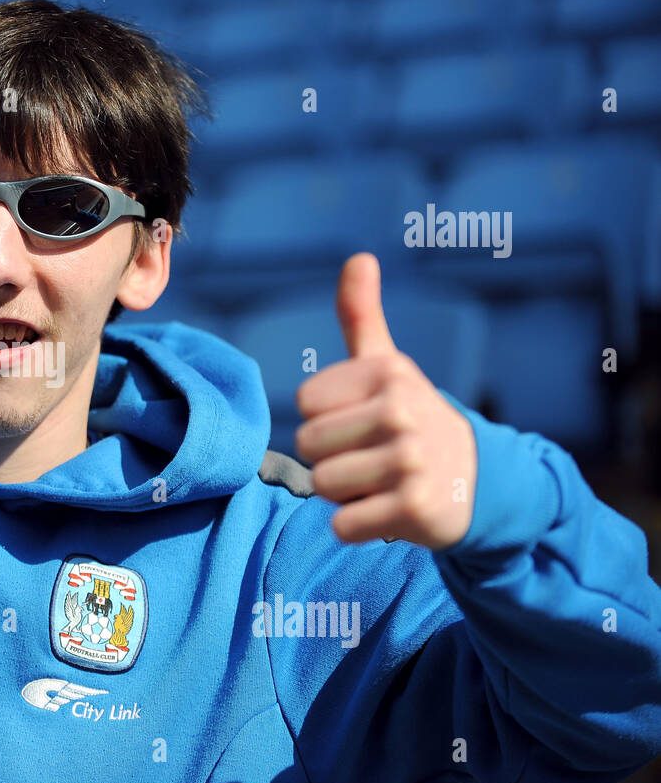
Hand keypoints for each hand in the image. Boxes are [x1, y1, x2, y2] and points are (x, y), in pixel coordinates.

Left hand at [294, 253, 476, 548]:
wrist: (478, 482)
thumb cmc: (410, 418)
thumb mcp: (386, 365)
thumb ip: (361, 315)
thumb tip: (358, 257)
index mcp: (388, 373)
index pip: (304, 404)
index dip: (325, 419)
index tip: (360, 421)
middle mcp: (402, 411)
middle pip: (308, 445)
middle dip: (331, 459)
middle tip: (370, 458)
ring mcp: (411, 461)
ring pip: (323, 485)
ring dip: (344, 493)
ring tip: (380, 483)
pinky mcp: (417, 509)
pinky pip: (343, 524)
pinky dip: (357, 526)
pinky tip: (390, 510)